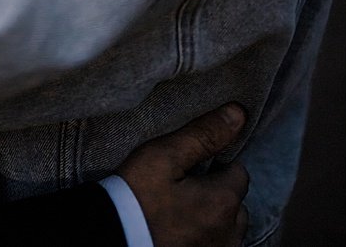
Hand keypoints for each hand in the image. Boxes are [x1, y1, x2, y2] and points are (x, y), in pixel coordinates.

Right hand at [117, 103, 250, 246]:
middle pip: (235, 204)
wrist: (107, 241)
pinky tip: (178, 232)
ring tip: (179, 214)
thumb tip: (238, 113)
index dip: (216, 166)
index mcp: (223, 203)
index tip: (190, 169)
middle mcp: (228, 235)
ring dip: (212, 220)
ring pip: (227, 230)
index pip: (239, 173)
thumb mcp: (163, 157)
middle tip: (182, 191)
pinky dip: (202, 238)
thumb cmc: (133, 201)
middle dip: (217, 195)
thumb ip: (203, 135)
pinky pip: (213, 245)